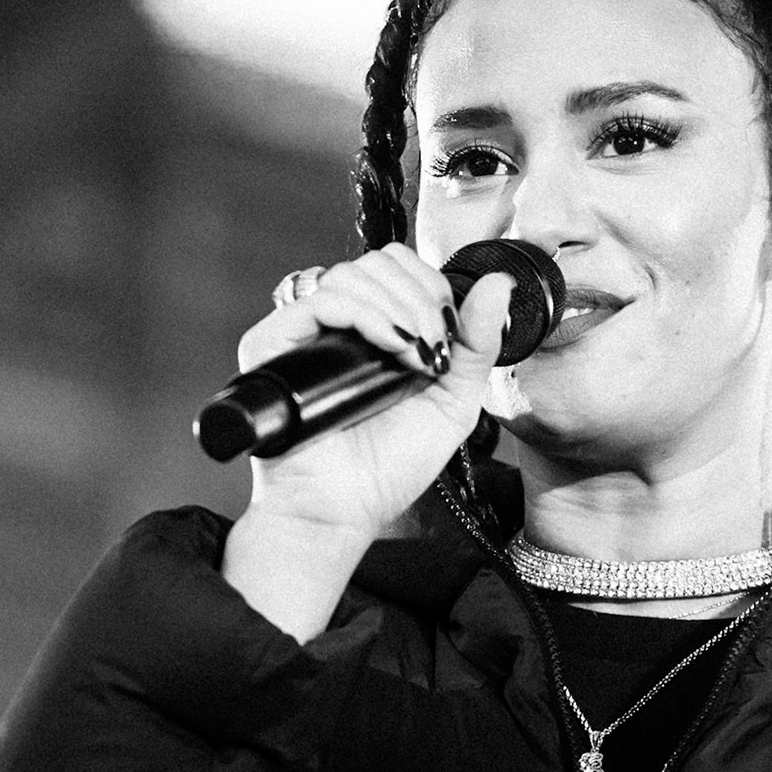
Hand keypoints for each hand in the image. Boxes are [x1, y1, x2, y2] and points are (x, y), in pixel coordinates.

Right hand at [223, 244, 511, 639]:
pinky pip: (319, 298)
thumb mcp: (452, 401)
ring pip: (351, 274)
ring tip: (413, 354)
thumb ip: (478, 344)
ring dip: (397, 307)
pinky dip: (366, 314)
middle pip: (378, 261)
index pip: (400, 266)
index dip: (431, 287)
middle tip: (433, 348)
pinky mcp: (273, 343)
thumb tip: (499, 284)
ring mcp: (303, 331)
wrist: (343, 510)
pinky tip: (390, 347)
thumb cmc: (387, 467)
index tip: (447, 337)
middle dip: (420, 297)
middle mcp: (337, 324)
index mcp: (375, 329)